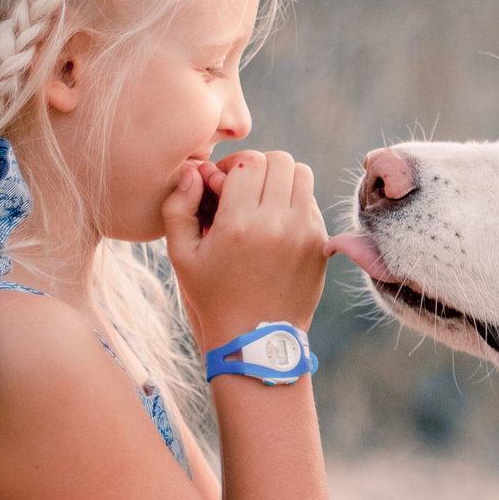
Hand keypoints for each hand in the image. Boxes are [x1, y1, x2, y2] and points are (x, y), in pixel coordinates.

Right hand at [162, 150, 329, 349]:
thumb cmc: (212, 296)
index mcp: (239, 224)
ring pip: (302, 175)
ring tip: (262, 202)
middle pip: (280, 160)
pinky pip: (311, 203)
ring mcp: (305, 233)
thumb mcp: (181, 255)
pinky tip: (275, 226)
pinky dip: (294, 203)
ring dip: (281, 180)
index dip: (233, 165)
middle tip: (243, 189)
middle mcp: (277, 224)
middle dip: (259, 168)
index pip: (249, 161)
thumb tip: (194, 170)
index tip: (222, 184)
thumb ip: (178, 206)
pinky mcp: (320, 244)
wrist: (254, 339)